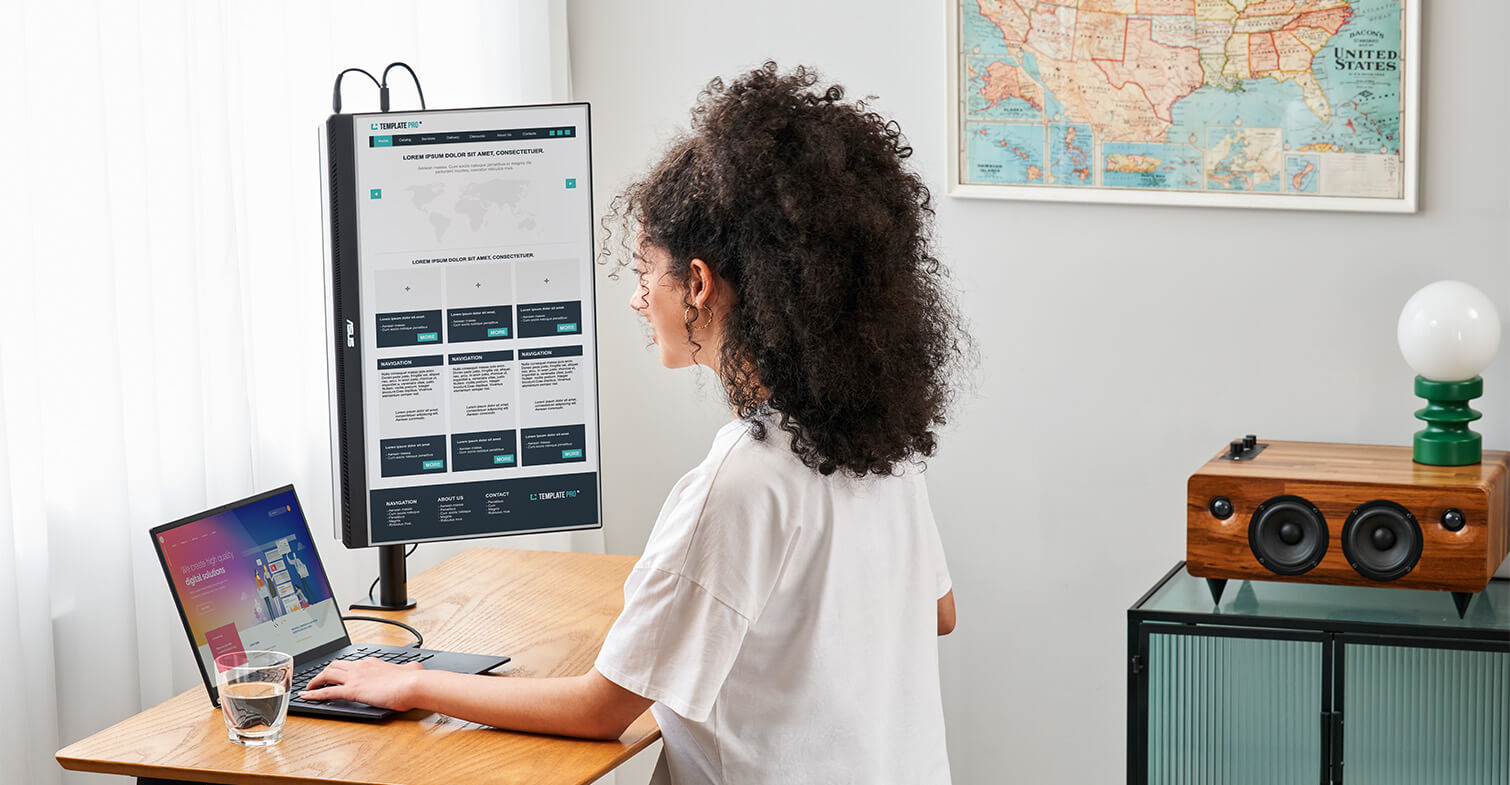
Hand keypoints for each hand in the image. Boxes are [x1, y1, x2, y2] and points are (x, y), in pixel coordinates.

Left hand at [301, 659, 424, 710]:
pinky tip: (306, 697)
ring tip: (308, 688)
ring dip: (315, 680)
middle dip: (324, 671)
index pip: (351, 662)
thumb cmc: (413, 679)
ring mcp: (355, 677)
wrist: (412, 684)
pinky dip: (314, 694)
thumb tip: (415, 667)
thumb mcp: (412, 668)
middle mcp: (360, 666)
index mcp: (372, 662)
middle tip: (318, 679)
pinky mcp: (352, 690)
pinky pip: (327, 692)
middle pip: (335, 665)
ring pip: (327, 674)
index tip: (338, 672)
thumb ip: (410, 667)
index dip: (342, 667)